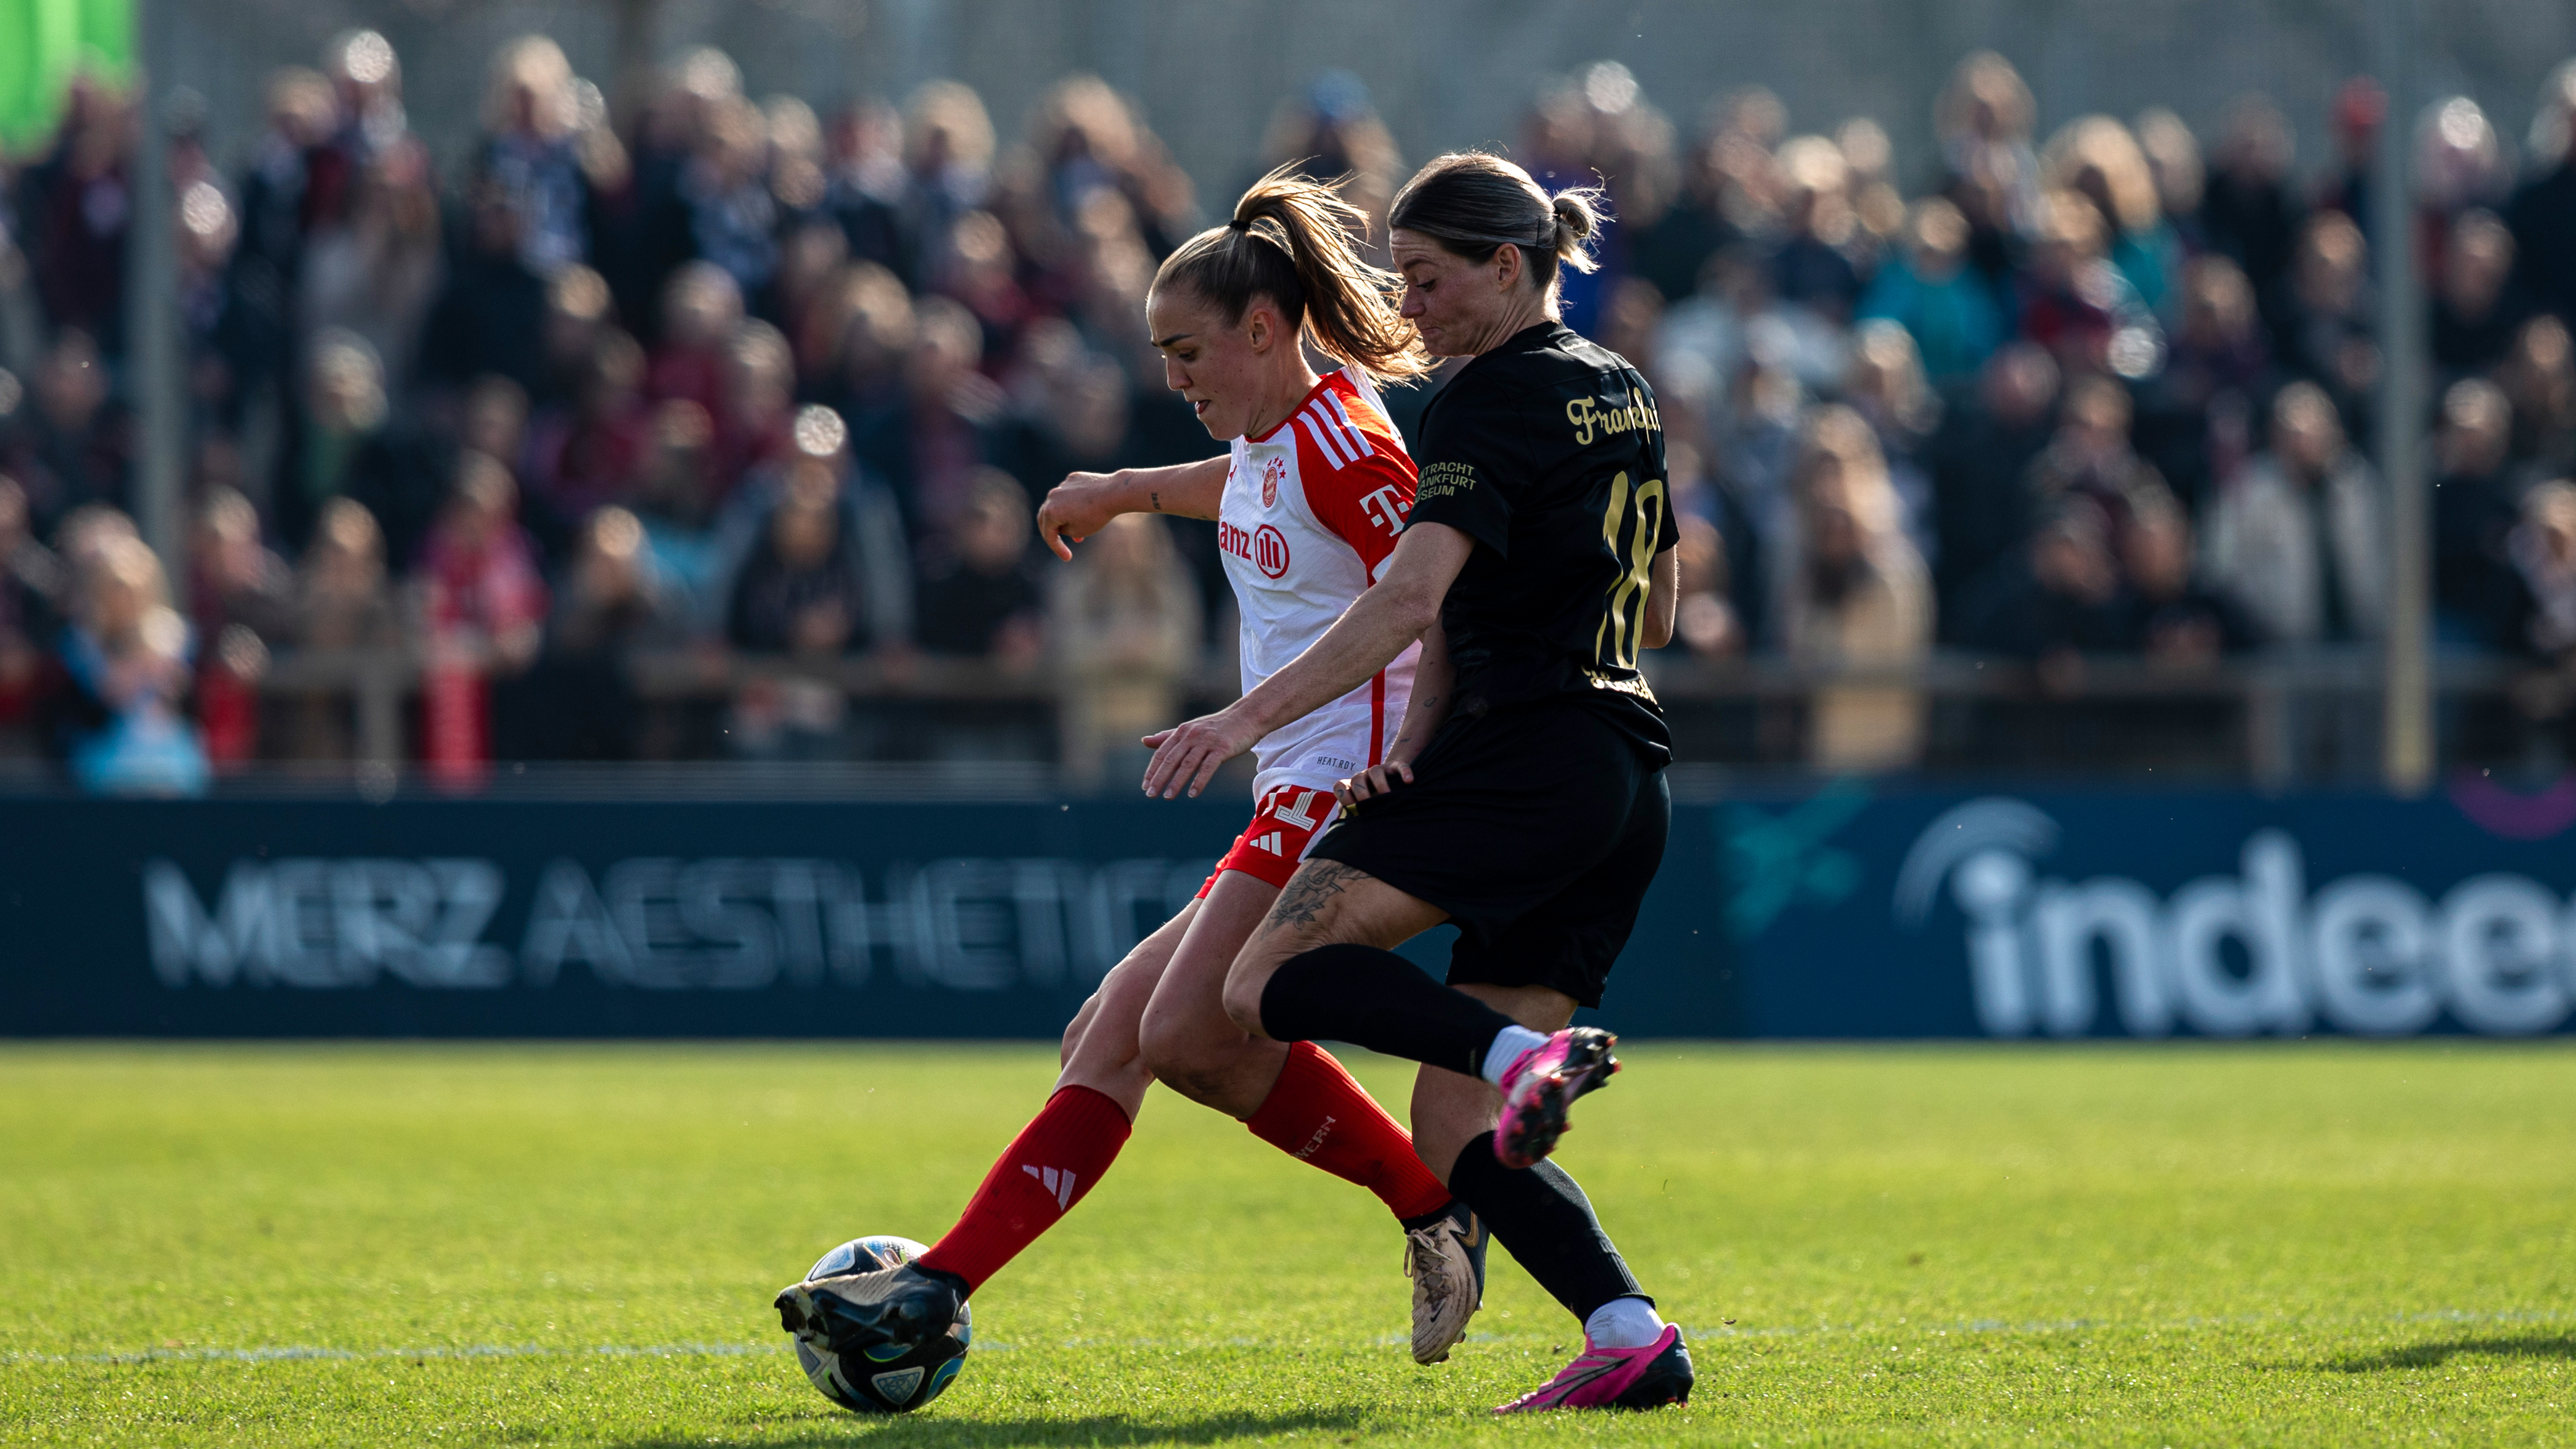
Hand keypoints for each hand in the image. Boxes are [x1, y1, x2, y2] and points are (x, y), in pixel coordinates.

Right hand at [1037, 471, 1126, 560]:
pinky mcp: (1073, 478)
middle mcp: (1052, 496)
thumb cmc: (1096, 515)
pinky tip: (1084, 511)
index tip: (1068, 558)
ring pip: (1058, 504)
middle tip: (1058, 541)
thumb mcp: (1078, 531)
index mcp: (1050, 512)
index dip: (1057, 548)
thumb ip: (1064, 530)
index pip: (1048, 534)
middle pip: (1046, 517)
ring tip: (1079, 531)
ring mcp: (1062, 486)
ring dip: (1065, 518)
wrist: (1114, 493)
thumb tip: (1061, 524)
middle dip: (1052, 531)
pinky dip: (1072, 504)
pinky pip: (1069, 494)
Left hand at [1140, 706, 1263, 798]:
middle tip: (1150, 795)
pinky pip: (1208, 767)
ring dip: (1176, 782)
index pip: (1162, 753)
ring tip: (1168, 797)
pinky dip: (1199, 781)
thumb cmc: (1218, 726)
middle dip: (1159, 778)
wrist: (1247, 716)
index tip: (1145, 786)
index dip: (1152, 770)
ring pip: (1188, 764)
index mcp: (1182, 731)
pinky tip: (1192, 794)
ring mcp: (1207, 741)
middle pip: (1171, 760)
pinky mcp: (1222, 748)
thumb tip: (1144, 741)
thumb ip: (1168, 736)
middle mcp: (1192, 735)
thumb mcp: (1191, 729)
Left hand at [1335, 759, 1412, 810]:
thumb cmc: (1372, 802)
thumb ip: (1351, 813)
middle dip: (1362, 792)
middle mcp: (1363, 777)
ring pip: (1375, 771)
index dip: (1343, 797)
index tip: (1352, 809)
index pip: (1340, 786)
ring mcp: (1379, 770)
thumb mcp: (1361, 807)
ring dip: (1380, 783)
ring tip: (1387, 796)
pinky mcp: (1395, 766)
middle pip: (1357, 779)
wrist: (1392, 783)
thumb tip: (1345, 823)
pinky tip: (1409, 781)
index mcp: (1352, 786)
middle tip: (1369, 804)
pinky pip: (1399, 766)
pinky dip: (1404, 772)